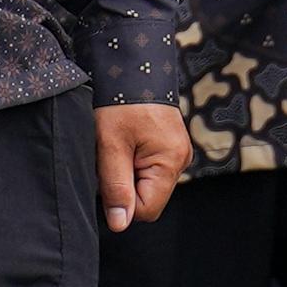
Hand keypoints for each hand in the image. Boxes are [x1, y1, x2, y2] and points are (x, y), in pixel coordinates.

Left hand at [95, 101, 189, 231]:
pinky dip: (131, 160)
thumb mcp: (110, 145)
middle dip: (123, 185)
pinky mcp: (168, 144)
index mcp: (170, 162)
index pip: (146, 210)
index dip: (121, 202)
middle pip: (147, 197)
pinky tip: (123, 142)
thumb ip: (115, 187)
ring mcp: (176, 151)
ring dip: (126, 172)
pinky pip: (148, 167)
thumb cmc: (119, 100)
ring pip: (146, 182)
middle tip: (109, 157)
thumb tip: (120, 224)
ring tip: (116, 145)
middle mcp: (180, 159)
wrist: (131, 62)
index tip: (105, 176)